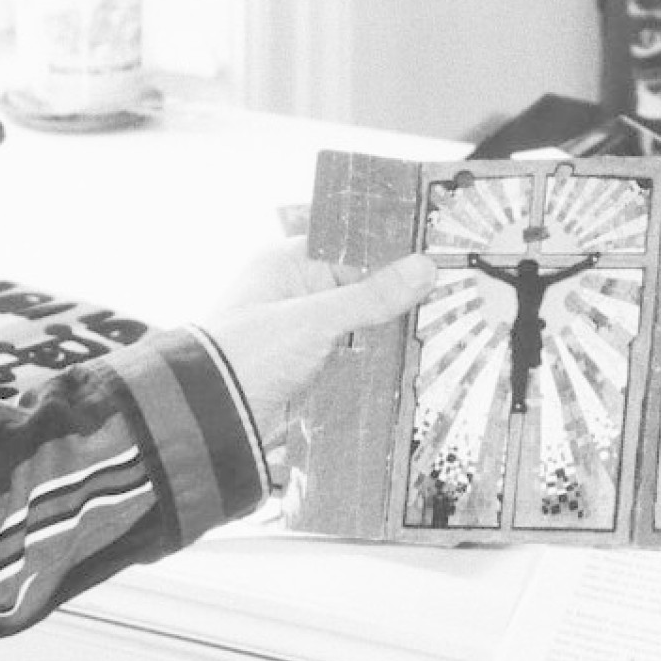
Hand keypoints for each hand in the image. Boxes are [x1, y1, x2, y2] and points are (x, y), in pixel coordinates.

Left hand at [199, 252, 439, 441]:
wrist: (211, 414)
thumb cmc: (251, 352)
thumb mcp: (315, 319)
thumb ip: (371, 295)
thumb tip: (425, 268)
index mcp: (289, 262)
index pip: (352, 246)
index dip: (394, 254)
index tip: (438, 260)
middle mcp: (295, 292)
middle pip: (359, 288)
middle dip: (398, 299)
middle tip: (449, 301)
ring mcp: (300, 332)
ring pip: (358, 326)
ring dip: (389, 335)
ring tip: (439, 335)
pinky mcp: (305, 368)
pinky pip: (349, 359)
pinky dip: (373, 364)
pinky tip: (407, 368)